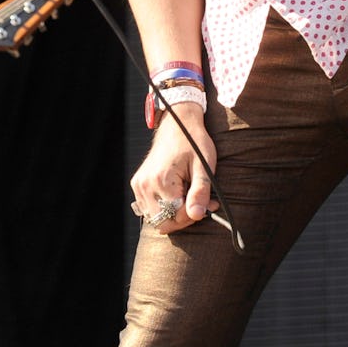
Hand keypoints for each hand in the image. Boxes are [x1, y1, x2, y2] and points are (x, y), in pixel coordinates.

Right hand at [130, 102, 218, 233]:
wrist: (177, 124)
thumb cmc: (194, 143)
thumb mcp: (203, 166)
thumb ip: (200, 193)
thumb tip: (197, 216)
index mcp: (161, 180)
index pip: (176, 217)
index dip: (195, 214)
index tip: (210, 203)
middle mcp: (145, 185)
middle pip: (163, 222)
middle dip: (184, 217)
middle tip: (200, 202)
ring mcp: (139, 185)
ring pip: (156, 218)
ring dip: (173, 214)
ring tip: (188, 196)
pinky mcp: (138, 184)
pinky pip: (149, 209)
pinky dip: (163, 208)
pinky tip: (175, 194)